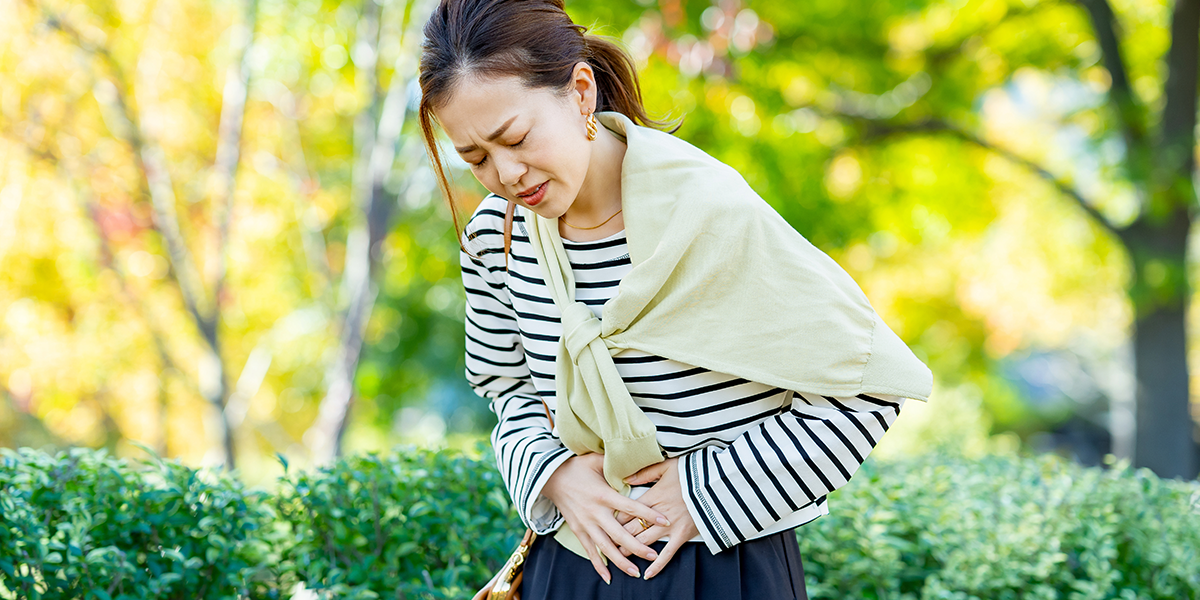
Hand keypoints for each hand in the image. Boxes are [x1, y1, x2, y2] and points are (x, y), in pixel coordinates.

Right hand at [540, 452, 671, 582]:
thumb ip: (616, 463)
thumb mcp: (596, 460)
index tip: (665, 520)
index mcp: (603, 495)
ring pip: (605, 547)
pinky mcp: (578, 531)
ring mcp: (585, 524)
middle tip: (653, 555)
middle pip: (619, 534)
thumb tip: (636, 458)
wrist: (550, 478)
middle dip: (637, 547)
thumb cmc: (577, 467)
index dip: (648, 514)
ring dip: (621, 561)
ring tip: (635, 572)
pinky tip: (609, 577)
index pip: (630, 507)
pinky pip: (590, 551)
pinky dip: (598, 565)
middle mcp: (595, 512)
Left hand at [613, 457, 698, 578]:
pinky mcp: (683, 535)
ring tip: (618, 556)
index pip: (627, 510)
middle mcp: (658, 513)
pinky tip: (647, 574)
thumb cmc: (693, 471)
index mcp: (653, 495)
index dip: (614, 518)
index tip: (604, 522)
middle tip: (604, 543)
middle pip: (631, 528)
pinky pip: (667, 553)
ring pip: (644, 541)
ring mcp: (671, 526)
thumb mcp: (667, 465)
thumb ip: (645, 472)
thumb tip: (625, 478)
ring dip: (630, 550)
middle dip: (616, 536)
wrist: (717, 483)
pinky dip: (657, 565)